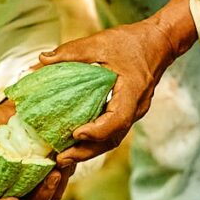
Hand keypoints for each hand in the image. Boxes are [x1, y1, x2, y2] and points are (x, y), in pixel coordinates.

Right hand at [0, 100, 75, 199]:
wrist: (21, 108)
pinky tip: (65, 161)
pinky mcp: (52, 173)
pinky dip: (65, 176)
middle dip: (39, 198)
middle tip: (49, 178)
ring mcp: (34, 182)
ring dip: (54, 188)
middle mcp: (14, 187)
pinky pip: (61, 185)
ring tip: (59, 168)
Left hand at [39, 0, 197, 165]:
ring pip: (113, 138)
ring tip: (64, 157)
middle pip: (113, 138)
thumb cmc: (131, 41)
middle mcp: (136, 107)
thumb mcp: (99, 42)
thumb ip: (70, 52)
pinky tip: (76, 142)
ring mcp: (134, 111)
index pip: (117, 120)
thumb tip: (41, 60)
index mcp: (132, 91)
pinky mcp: (129, 110)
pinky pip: (113, 131)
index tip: (75, 133)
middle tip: (61, 159)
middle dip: (87, 151)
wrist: (159, 42)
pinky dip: (95, 139)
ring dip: (90, 150)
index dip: (96, 131)